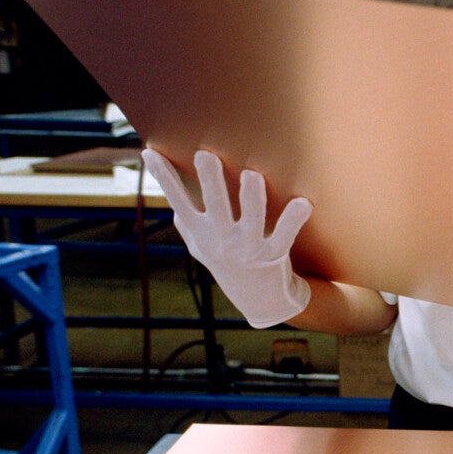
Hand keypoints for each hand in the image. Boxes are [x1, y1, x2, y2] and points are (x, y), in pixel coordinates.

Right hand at [142, 148, 313, 327]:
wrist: (258, 300)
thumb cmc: (227, 262)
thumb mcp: (200, 247)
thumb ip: (187, 223)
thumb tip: (169, 194)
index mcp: (202, 232)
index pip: (178, 200)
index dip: (164, 178)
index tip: (150, 153)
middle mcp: (222, 239)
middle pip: (215, 206)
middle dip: (210, 182)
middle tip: (205, 156)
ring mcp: (248, 247)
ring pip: (250, 220)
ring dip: (251, 198)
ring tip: (251, 176)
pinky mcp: (274, 254)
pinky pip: (284, 235)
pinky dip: (293, 220)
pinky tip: (303, 203)